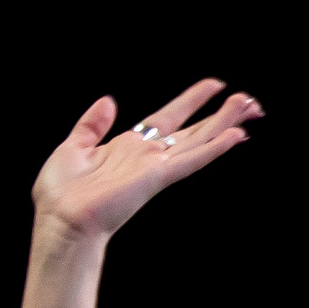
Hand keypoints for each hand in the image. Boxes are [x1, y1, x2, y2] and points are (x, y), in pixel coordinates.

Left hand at [32, 79, 260, 245]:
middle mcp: (147, 158)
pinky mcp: (155, 180)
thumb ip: (92, 125)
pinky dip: (212, 149)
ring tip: (250, 107)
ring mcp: (153, 169)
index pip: (168, 118)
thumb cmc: (59, 196)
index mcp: (128, 148)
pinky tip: (234, 137)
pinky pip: (189, 161)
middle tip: (249, 101)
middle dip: (221, 115)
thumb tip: (108, 101)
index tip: (214, 85)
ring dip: (225, 124)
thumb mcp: (72, 148)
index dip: (192, 101)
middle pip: (193, 131)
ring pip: (198, 142)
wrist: (58, 222)